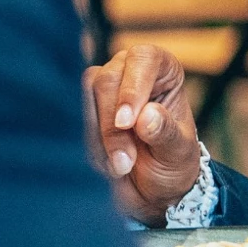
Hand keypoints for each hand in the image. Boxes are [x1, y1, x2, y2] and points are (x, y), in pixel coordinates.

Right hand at [82, 45, 201, 225]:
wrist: (153, 188)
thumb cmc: (172, 162)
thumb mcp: (178, 153)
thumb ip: (166, 133)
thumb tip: (146, 115)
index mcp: (163, 70)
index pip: (144, 58)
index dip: (132, 87)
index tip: (127, 123)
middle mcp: (130, 71)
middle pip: (105, 80)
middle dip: (111, 127)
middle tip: (125, 162)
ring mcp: (101, 88)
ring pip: (81, 99)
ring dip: (97, 139)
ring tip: (120, 168)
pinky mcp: (79, 108)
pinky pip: (68, 120)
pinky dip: (85, 146)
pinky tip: (104, 165)